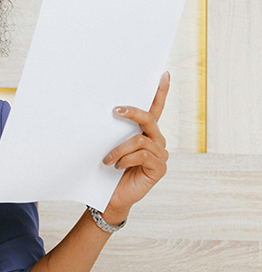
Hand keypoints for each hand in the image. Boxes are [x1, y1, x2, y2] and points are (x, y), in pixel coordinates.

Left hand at [102, 72, 169, 222]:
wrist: (110, 197)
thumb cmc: (109, 170)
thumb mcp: (110, 146)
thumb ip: (114, 131)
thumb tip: (107, 111)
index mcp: (146, 133)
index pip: (156, 109)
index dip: (161, 93)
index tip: (164, 75)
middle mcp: (156, 141)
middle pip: (149, 119)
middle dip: (132, 112)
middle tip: (115, 110)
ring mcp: (160, 155)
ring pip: (141, 140)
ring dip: (119, 149)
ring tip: (107, 159)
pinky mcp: (159, 168)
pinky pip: (143, 155)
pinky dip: (126, 159)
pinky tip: (116, 166)